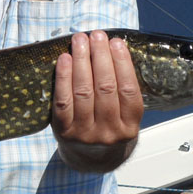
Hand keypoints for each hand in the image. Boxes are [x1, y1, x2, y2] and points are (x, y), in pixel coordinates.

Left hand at [51, 30, 143, 171]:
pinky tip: (64, 59)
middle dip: (100, 56)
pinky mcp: (64, 131)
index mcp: (130, 127)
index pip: (128, 90)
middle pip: (105, 88)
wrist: (89, 159)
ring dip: (81, 60)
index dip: (122, 63)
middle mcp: (109, 132)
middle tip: (96, 35)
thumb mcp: (124, 117)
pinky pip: (62, 100)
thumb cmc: (108, 127)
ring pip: (83, 91)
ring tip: (80, 40)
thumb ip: (121, 89)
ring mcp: (85, 133)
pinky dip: (63, 77)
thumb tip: (111, 47)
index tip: (116, 42)